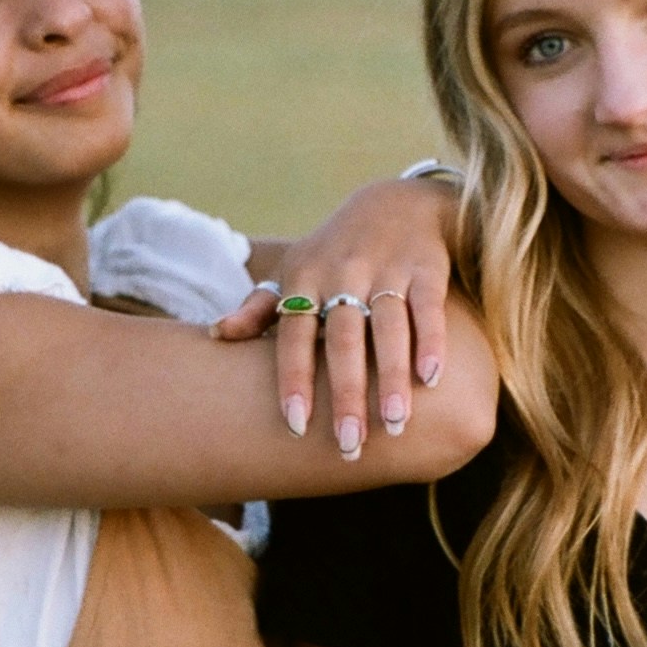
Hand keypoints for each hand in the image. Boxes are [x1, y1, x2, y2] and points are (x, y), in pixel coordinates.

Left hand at [212, 174, 457, 458]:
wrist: (398, 201)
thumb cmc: (336, 250)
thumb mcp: (296, 270)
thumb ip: (260, 307)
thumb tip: (215, 335)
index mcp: (305, 280)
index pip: (294, 336)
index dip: (294, 379)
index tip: (295, 425)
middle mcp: (343, 274)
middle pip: (342, 340)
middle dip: (346, 393)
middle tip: (349, 445)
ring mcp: (386, 270)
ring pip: (387, 328)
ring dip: (391, 377)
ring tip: (394, 425)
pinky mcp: (426, 268)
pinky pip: (427, 308)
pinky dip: (430, 341)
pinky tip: (431, 379)